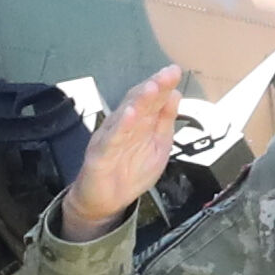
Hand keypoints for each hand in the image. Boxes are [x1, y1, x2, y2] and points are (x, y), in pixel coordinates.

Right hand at [57, 64, 184, 240]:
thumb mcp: (158, 146)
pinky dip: (120, 127)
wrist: (104, 203)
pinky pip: (110, 140)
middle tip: (168, 73)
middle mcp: (123, 126)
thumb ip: (165, 121)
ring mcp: (110, 139)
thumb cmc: (130, 173)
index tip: (175, 71)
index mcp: (138, 124)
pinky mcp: (99, 155)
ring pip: (124, 116)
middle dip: (153, 87)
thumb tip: (175, 94)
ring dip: (138, 101)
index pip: (151, 100)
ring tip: (152, 87)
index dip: (162, 85)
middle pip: (137, 102)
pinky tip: (129, 115)